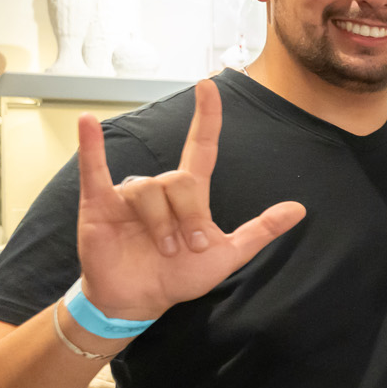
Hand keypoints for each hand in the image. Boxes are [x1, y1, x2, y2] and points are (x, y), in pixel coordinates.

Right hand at [76, 80, 305, 322]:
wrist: (141, 301)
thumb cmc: (179, 276)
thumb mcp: (228, 255)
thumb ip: (261, 230)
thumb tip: (300, 209)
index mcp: (189, 194)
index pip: (200, 146)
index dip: (206, 117)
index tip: (209, 86)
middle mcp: (159, 188)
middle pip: (180, 181)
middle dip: (189, 218)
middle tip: (188, 247)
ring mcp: (129, 194)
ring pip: (150, 191)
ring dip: (162, 226)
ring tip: (163, 250)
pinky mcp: (99, 204)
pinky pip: (95, 170)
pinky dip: (91, 147)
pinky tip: (87, 123)